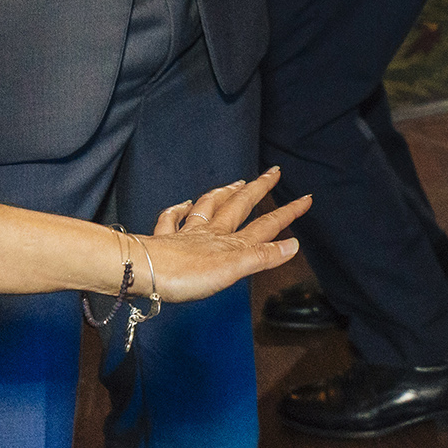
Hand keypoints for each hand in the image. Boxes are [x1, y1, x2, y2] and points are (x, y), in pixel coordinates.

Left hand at [134, 172, 311, 301]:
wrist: (142, 271)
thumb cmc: (185, 275)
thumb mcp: (232, 269)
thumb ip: (262, 257)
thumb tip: (293, 245)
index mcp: (229, 242)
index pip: (265, 225)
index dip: (287, 213)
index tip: (305, 199)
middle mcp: (210, 233)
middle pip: (239, 206)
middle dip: (259, 189)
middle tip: (273, 172)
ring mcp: (187, 235)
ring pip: (209, 207)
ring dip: (224, 193)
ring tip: (236, 182)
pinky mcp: (164, 242)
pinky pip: (172, 219)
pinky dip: (179, 209)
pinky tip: (182, 204)